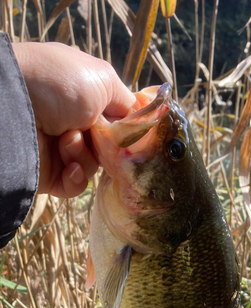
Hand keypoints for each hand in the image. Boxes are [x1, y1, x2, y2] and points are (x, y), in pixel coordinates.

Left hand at [12, 42, 135, 197]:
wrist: (13, 106)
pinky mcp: (50, 174)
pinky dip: (77, 175)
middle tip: (97, 134)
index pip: (114, 120)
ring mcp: (60, 150)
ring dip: (85, 154)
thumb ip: (126, 102)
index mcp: (83, 98)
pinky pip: (77, 185)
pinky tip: (69, 163)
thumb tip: (137, 120)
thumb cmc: (58, 83)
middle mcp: (72, 123)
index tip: (134, 134)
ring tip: (67, 139)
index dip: (125, 129)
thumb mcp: (102, 79)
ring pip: (94, 166)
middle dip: (107, 143)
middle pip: (108, 147)